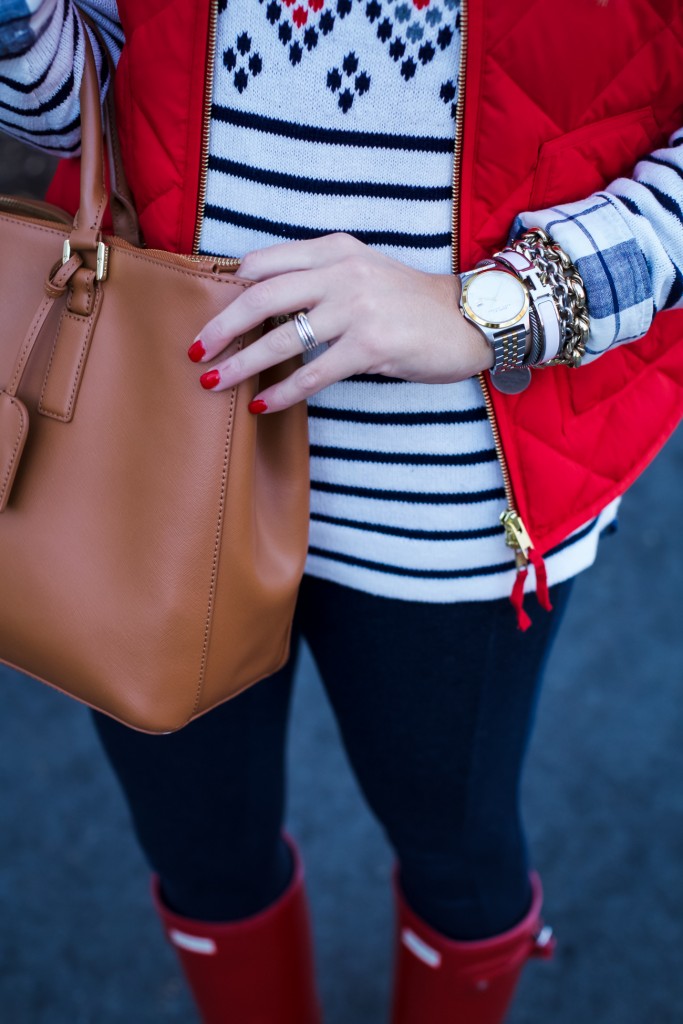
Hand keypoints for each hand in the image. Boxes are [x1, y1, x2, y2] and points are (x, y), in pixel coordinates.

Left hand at [190, 233, 493, 411]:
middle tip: (194, 349)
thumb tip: (268, 312)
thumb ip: (320, 282)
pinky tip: (261, 404)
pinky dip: (283, 391)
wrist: (468, 320)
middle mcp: (342, 272)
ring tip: (213, 382)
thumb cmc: (411, 304)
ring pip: (281, 337)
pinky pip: (313, 373)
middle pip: (262, 295)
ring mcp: (357, 308)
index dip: (231, 288)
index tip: (208, 313)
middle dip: (222, 325)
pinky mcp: (371, 346)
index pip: (267, 261)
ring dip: (241, 363)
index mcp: (335, 251)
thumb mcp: (364, 274)